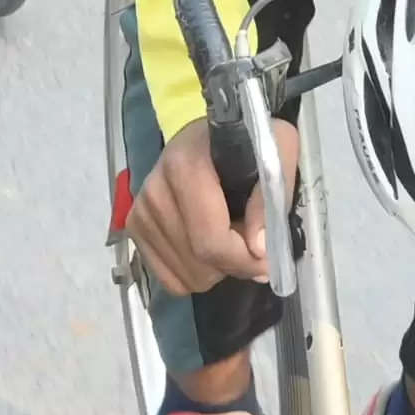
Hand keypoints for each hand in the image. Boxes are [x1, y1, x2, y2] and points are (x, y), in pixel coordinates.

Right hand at [127, 111, 300, 298]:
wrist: (213, 136)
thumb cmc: (250, 142)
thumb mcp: (279, 152)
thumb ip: (271, 198)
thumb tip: (257, 248)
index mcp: (186, 167)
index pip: (209, 240)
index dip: (244, 260)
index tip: (269, 260)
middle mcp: (154, 191)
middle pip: (197, 262)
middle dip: (233, 264)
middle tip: (252, 242)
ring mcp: (140, 211)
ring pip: (184, 276)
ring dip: (215, 268)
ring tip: (229, 235)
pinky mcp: (135, 227)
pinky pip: (168, 278)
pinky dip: (194, 271)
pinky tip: (208, 244)